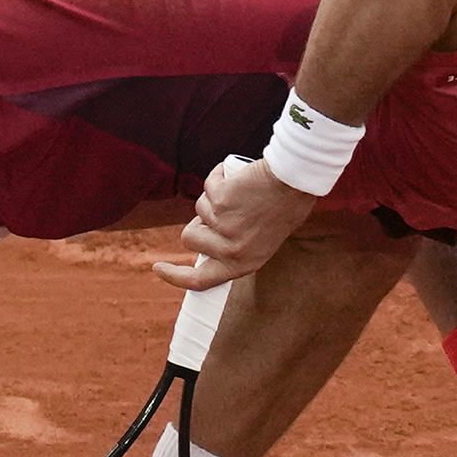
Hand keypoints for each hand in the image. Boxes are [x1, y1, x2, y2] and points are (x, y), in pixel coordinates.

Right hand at [153, 158, 315, 290]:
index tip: (159, 268)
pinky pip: (208, 187)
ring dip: (214, 196)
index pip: (200, 280)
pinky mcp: (220, 203)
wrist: (297, 179)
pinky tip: (239, 175)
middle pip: (189, 237)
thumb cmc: (287, 204)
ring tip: (243, 191)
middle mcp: (232, 251)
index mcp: (244, 264)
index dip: (176, 277)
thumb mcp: (263, 238)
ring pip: (199, 209)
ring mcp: (224, 227)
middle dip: (199, 221)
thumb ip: (235, 246)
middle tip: (225, 208)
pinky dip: (219, 176)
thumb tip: (207, 245)